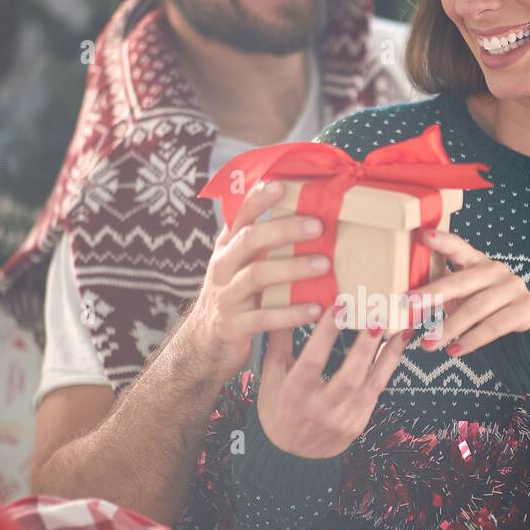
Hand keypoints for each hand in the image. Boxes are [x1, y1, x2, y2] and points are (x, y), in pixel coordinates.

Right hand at [183, 180, 329, 382]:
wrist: (205, 344)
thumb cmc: (236, 297)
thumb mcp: (242, 267)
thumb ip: (264, 246)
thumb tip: (312, 219)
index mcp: (227, 249)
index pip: (239, 216)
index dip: (257, 199)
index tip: (281, 184)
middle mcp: (223, 267)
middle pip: (249, 240)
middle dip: (284, 229)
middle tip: (318, 225)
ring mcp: (226, 296)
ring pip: (257, 276)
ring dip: (293, 268)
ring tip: (324, 265)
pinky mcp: (233, 326)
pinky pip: (264, 318)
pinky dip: (291, 313)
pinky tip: (315, 309)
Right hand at [257, 306, 410, 457]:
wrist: (290, 454)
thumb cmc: (278, 406)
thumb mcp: (271, 376)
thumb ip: (279, 341)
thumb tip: (286, 303)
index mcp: (294, 394)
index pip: (312, 360)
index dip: (327, 333)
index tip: (340, 305)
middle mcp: (320, 409)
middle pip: (349, 376)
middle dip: (365, 345)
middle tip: (377, 316)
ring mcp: (342, 419)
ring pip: (371, 384)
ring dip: (387, 355)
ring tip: (398, 328)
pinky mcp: (358, 424)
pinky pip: (376, 392)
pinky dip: (387, 367)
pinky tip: (395, 346)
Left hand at [407, 228, 529, 357]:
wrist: (524, 320)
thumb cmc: (482, 304)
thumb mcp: (463, 294)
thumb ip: (441, 291)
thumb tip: (403, 303)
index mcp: (477, 261)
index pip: (458, 247)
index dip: (442, 242)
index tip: (424, 236)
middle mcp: (495, 270)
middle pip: (461, 282)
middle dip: (433, 294)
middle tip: (409, 305)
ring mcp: (512, 288)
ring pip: (475, 309)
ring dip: (448, 328)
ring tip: (427, 344)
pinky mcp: (524, 309)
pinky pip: (493, 327)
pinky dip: (471, 340)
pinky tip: (454, 351)